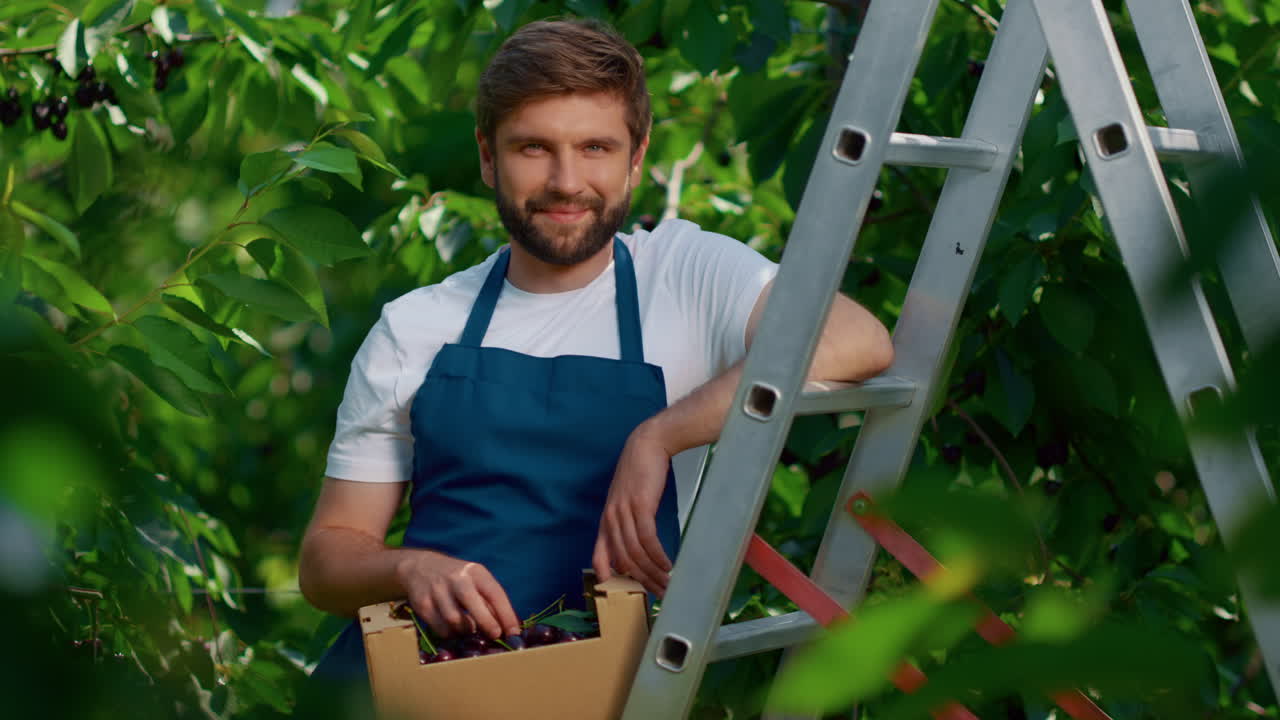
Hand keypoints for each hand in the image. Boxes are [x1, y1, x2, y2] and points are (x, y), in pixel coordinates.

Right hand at [396, 551, 520, 639]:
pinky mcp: (422, 603)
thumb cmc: (457, 579)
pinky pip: (440, 628)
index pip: (494, 593)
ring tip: (470, 631)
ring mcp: (437, 590)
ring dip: (466, 631)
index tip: (514, 633)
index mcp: (475, 572)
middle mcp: (456, 578)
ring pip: (455, 620)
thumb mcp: (475, 580)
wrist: (420, 567)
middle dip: (487, 623)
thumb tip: (506, 628)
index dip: (506, 615)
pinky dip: (450, 634)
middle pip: (472, 603)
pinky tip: (453, 630)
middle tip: (495, 636)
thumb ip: (488, 601)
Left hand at [592, 422, 673, 596]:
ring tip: (667, 583)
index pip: (599, 552)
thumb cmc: (640, 473)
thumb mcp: (627, 499)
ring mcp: (624, 512)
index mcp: (606, 519)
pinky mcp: (640, 506)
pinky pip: (647, 539)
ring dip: (653, 572)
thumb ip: (627, 522)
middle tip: (658, 593)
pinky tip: (668, 565)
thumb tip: (637, 547)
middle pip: (623, 559)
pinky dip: (658, 556)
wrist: (648, 445)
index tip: (617, 590)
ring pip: (636, 552)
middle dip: (641, 580)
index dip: (605, 573)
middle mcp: (611, 518)